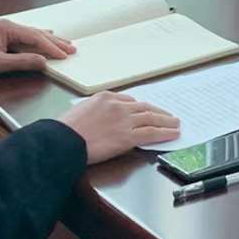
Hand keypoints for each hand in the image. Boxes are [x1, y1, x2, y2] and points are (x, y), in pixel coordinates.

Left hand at [0, 19, 75, 76]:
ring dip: (49, 40)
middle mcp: (8, 25)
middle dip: (55, 42)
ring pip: (33, 34)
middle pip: (37, 33)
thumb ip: (23, 61)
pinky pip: (25, 35)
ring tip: (65, 43)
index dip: (52, 48)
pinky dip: (38, 38)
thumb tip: (44, 61)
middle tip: (72, 48)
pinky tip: (45, 35)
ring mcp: (4, 28)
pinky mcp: (2, 34)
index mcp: (7, 28)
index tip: (65, 55)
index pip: (36, 38)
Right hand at [57, 91, 181, 162]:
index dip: (141, 108)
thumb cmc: (65, 130)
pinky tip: (173, 134)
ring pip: (152, 119)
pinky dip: (165, 133)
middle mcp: (118, 106)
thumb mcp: (80, 111)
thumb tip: (101, 119)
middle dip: (159, 112)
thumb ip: (96, 111)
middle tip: (169, 116)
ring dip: (166, 122)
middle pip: (144, 108)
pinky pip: (151, 133)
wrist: (63, 141)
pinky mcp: (128, 137)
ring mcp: (124, 120)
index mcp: (105, 97)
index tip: (148, 111)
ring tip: (176, 124)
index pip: (129, 101)